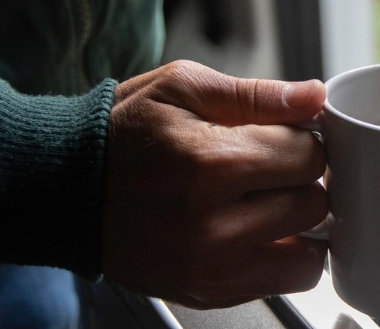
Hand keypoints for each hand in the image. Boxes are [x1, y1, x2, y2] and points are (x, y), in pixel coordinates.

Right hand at [101, 61, 327, 307]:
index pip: (309, 157)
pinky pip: (282, 282)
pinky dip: (281, 257)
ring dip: (298, 227)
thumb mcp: (182, 88)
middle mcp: (211, 224)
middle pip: (313, 205)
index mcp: (209, 162)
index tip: (283, 138)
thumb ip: (256, 94)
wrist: (65, 190)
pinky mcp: (206, 293)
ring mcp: (209, 267)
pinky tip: (253, 230)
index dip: (303, 141)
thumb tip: (314, 97)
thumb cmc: (123, 133)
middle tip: (270, 169)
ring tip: (265, 202)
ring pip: (309, 254)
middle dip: (301, 182)